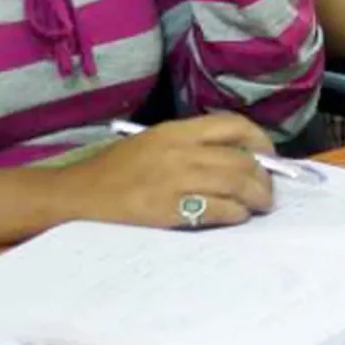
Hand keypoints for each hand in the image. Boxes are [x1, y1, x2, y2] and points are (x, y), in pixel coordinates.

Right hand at [55, 113, 273, 228]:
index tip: (267, 156)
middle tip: (267, 191)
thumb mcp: (152, 144)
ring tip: (259, 206)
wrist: (77, 195)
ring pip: (236, 183)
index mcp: (176, 131)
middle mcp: (180, 150)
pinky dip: (236, 214)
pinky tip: (237, 218)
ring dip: (256, 197)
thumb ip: (189, 147)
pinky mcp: (169, 208)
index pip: (233, 126)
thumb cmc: (113, 171)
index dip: (259, 141)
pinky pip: (218, 209)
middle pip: (241, 159)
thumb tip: (234, 160)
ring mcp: (176, 179)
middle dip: (263, 177)